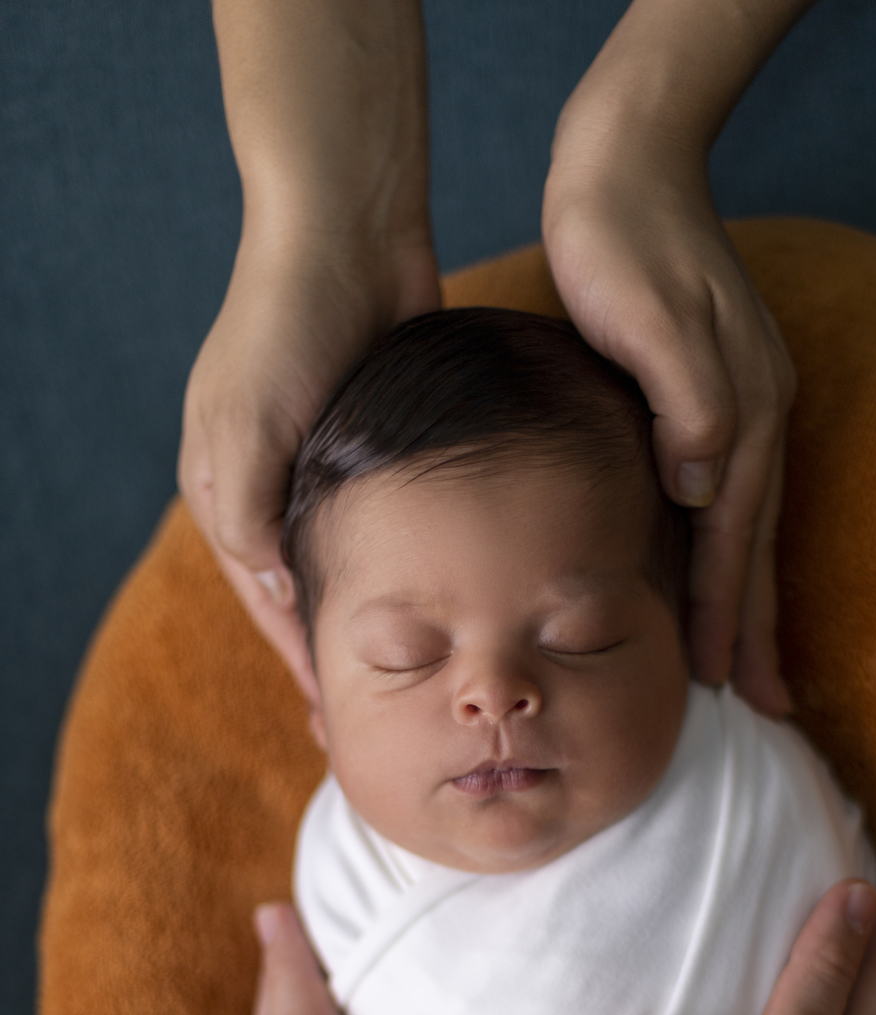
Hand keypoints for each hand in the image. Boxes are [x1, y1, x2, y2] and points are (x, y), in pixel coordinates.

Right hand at [179, 233, 439, 700]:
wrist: (345, 226)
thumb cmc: (289, 324)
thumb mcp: (249, 425)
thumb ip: (253, 517)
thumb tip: (278, 591)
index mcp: (226, 490)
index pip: (267, 604)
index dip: (305, 664)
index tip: (341, 725)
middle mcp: (271, 482)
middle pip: (307, 593)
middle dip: (343, 654)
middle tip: (388, 718)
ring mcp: (322, 462)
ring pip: (355, 564)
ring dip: (382, 614)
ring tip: (423, 674)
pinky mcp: (375, 440)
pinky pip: (392, 523)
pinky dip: (410, 564)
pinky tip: (446, 599)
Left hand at [544, 16, 798, 716]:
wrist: (628, 163)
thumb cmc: (622, 242)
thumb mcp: (651, 319)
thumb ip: (688, 404)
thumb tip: (706, 487)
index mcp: (741, 412)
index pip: (734, 538)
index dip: (728, 613)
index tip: (723, 681)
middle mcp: (754, 418)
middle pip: (755, 547)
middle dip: (756, 629)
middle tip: (763, 706)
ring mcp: (740, 407)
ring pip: (745, 528)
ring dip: (746, 597)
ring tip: (744, 661)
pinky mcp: (713, 396)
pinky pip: (724, 496)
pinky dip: (724, 548)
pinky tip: (712, 572)